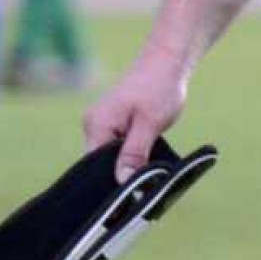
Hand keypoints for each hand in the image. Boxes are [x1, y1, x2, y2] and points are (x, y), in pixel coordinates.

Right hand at [84, 43, 190, 181]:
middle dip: (121, 176)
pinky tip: (146, 164)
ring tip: (147, 178)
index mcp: (97, 125)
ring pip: (111, 158)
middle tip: (144, 189)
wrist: (166, 63)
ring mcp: (102, 126)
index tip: (131, 196)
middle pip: (101, 165)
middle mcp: (93, 126)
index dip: (112, 183)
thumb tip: (122, 182)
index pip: (94, 168)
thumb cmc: (159, 88)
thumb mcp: (150, 123)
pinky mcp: (113, 126)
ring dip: (128, 166)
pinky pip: (117, 150)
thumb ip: (134, 153)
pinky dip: (131, 157)